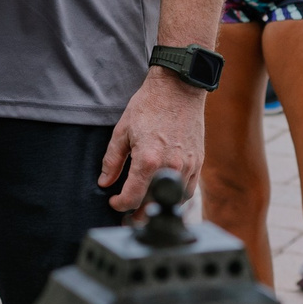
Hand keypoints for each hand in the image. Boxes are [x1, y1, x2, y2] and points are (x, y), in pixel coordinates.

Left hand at [100, 68, 205, 212]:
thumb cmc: (148, 106)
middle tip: (127, 215)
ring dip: (157, 206)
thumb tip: (104, 182)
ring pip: (172, 201)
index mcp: (147, 161)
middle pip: (152, 204)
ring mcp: (187, 167)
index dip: (119, 205)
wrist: (178, 88)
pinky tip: (164, 192)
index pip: (132, 198)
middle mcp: (169, 167)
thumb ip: (112, 160)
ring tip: (145, 206)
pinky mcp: (198, 163)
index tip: (114, 203)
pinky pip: (188, 190)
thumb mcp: (122, 131)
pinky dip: (175, 196)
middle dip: (137, 213)